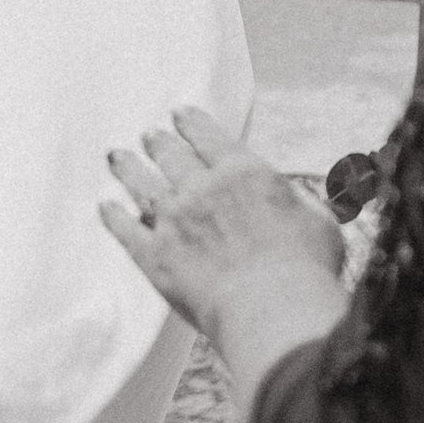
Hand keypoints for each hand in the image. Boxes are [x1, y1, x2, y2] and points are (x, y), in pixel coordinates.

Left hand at [101, 105, 345, 344]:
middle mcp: (202, 189)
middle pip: (171, 157)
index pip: (211, 138)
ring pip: (142, 185)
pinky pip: (126, 230)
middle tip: (148, 134)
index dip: (192, 124)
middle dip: (158, 142)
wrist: (271, 308)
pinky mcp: (153, 254)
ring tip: (116, 157)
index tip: (179, 114)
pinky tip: (104, 207)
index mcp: (244, 174)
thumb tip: (297, 196)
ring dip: (128, 168)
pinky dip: (113, 217)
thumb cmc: (305, 269)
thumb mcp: (319, 224)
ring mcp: (173, 220)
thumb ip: (301, 204)